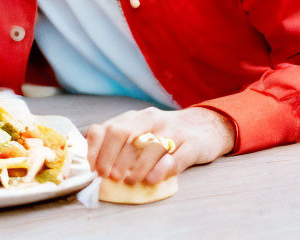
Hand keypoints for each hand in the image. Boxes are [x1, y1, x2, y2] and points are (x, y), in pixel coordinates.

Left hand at [85, 106, 235, 184]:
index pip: (107, 128)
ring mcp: (173, 131)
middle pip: (122, 134)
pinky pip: (174, 158)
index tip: (92, 168)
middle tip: (108, 176)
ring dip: (134, 167)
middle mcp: (151, 119)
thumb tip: (93, 165)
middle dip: (110, 157)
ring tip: (129, 181)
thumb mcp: (141, 132)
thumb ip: (120, 143)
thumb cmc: (166, 134)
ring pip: (148, 146)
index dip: (96, 149)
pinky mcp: (193, 145)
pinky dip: (159, 171)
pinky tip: (150, 180)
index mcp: (135, 117)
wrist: (207, 125)